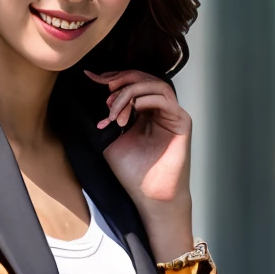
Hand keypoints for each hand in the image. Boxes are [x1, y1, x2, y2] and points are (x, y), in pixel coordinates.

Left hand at [85, 68, 193, 259]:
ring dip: (130, 92)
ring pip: (154, 85)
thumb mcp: (112, 140)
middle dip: (121, 80)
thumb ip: (110, 118)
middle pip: (144, 78)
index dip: (113, 77)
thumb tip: (99, 97)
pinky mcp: (181, 122)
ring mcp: (172, 114)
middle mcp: (159, 109)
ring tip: (115, 110)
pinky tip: (132, 109)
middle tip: (105, 89)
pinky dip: (145, 99)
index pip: (132, 83)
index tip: (92, 78)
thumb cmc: (134, 173)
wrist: (149, 195)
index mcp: (144, 111)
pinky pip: (164, 100)